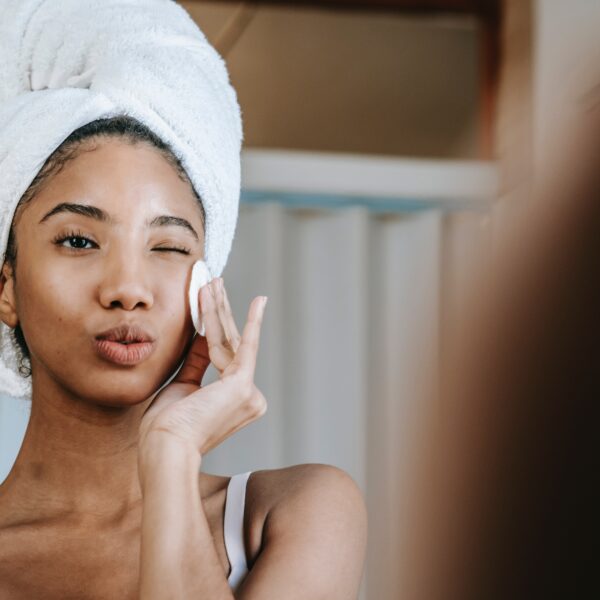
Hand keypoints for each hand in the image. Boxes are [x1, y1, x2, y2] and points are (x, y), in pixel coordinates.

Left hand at [138, 277, 267, 458]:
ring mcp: (249, 393)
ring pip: (231, 340)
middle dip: (219, 312)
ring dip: (219, 309)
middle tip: (214, 283)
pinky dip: (251, 321)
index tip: (211, 306)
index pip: (225, 356)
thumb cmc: (167, 426)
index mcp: (234, 401)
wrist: (164, 447)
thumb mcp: (182, 386)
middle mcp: (250, 398)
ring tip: (213, 281)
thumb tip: (205, 335)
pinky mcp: (243, 385)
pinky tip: (259, 302)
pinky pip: (245, 345)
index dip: (215, 328)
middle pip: (231, 344)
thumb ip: (198, 361)